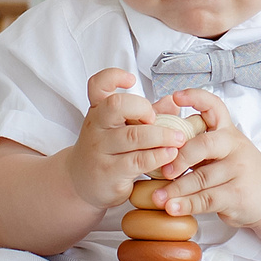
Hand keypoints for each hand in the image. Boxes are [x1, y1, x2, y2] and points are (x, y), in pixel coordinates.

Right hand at [65, 69, 194, 210]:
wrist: (82, 183)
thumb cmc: (108, 151)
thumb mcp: (122, 129)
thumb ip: (146, 114)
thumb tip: (173, 101)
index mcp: (98, 110)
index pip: (97, 85)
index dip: (113, 76)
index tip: (131, 80)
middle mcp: (95, 127)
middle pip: (116, 105)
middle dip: (143, 108)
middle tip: (156, 119)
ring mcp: (99, 150)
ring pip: (133, 136)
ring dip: (162, 136)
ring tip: (178, 139)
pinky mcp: (108, 172)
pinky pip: (138, 160)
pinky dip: (159, 156)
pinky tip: (170, 155)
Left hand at [149, 88, 260, 227]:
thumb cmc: (237, 169)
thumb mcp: (223, 150)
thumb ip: (197, 142)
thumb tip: (159, 137)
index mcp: (227, 130)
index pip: (214, 106)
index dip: (195, 98)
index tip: (175, 97)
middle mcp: (234, 146)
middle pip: (205, 145)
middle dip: (180, 157)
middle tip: (163, 170)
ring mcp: (238, 170)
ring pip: (201, 177)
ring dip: (176, 189)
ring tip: (157, 197)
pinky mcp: (237, 194)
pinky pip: (207, 199)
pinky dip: (187, 205)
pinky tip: (172, 208)